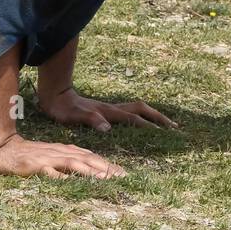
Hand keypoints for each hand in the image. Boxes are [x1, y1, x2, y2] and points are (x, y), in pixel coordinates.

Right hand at [0, 133, 124, 178]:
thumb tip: (90, 170)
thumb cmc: (30, 155)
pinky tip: (70, 182)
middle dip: (105, 168)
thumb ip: (70, 161)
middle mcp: (60, 153)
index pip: (91, 157)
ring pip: (73, 164)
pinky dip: (60, 176)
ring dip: (90, 171)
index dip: (107, 165)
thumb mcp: (53, 156)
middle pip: (87, 159)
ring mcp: (48, 159)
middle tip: (123, 177)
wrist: (3, 149)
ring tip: (104, 179)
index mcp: (66, 151)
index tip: (124, 174)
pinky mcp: (34, 165)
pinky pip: (49, 172)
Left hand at [38, 87, 174, 133]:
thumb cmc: (64, 109)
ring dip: (154, 116)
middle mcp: (113, 108)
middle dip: (159, 118)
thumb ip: (91, 120)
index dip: (149, 126)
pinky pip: (131, 113)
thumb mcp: (75, 117)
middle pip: (143, 109)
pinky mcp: (107, 111)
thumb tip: (108, 128)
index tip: (165, 134)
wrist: (55, 95)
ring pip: (138, 109)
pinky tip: (145, 123)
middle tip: (175, 128)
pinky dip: (143, 117)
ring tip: (167, 125)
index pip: (134, 119)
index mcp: (108, 111)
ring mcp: (111, 108)